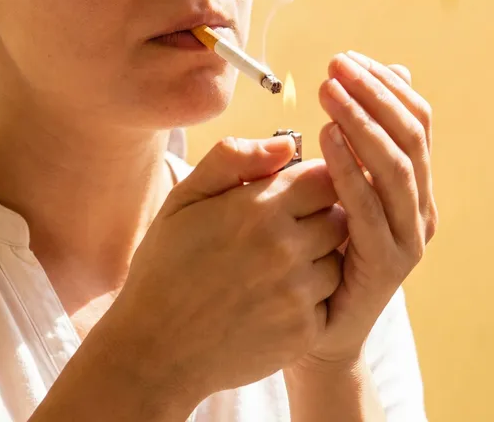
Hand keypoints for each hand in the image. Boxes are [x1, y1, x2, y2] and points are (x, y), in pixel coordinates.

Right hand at [108, 135, 346, 406]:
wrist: (155, 350)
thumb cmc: (166, 265)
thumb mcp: (185, 198)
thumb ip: (233, 158)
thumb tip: (286, 143)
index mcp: (258, 208)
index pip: (324, 177)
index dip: (311, 182)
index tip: (292, 193)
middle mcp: (285, 248)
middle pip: (338, 216)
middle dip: (318, 216)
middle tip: (281, 230)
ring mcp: (297, 292)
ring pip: (336, 258)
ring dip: (318, 257)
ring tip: (275, 266)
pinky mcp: (304, 331)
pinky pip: (329, 298)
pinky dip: (310, 296)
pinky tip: (273, 298)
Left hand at [296, 51, 437, 368]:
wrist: (320, 326)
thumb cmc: (323, 246)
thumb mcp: (341, 185)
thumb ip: (361, 138)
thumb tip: (390, 73)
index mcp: (416, 183)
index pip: (416, 120)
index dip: (385, 84)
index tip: (348, 58)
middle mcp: (420, 207)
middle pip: (411, 138)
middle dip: (374, 95)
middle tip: (335, 66)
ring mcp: (408, 238)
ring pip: (397, 168)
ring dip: (362, 123)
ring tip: (327, 92)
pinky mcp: (386, 265)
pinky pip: (370, 210)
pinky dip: (349, 170)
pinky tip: (325, 139)